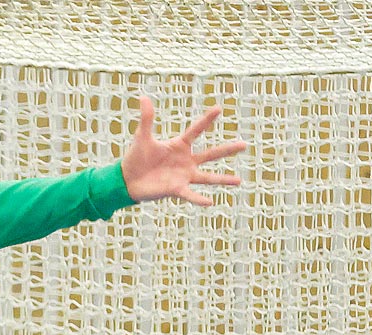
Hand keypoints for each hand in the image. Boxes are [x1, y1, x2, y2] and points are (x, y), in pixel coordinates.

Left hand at [119, 96, 247, 205]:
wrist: (127, 180)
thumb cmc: (136, 158)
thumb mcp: (142, 137)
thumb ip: (146, 119)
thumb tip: (143, 97)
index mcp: (179, 146)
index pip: (196, 130)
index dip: (206, 120)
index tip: (219, 108)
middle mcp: (186, 161)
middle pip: (210, 154)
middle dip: (227, 150)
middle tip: (244, 145)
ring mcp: (183, 175)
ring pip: (207, 177)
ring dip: (223, 179)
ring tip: (239, 181)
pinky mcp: (175, 189)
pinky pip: (190, 194)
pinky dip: (199, 198)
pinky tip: (210, 201)